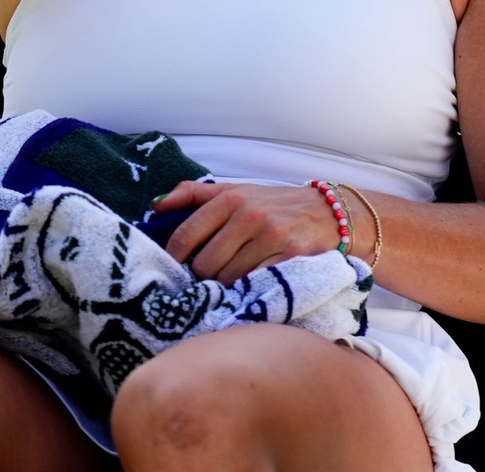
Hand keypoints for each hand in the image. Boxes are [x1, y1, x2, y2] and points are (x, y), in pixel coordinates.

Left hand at [153, 181, 343, 284]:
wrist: (329, 214)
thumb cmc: (274, 205)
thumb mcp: (236, 190)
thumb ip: (194, 194)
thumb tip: (155, 206)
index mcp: (231, 198)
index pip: (187, 233)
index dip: (174, 258)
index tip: (173, 269)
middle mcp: (250, 215)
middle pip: (205, 263)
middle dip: (201, 277)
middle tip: (205, 281)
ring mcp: (271, 237)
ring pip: (228, 278)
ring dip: (223, 288)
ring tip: (226, 287)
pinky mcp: (291, 258)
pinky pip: (255, 285)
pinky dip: (247, 293)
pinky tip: (247, 291)